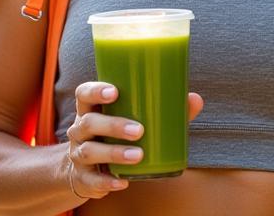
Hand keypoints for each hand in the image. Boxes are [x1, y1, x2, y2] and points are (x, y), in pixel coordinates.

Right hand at [63, 81, 204, 198]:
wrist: (87, 170)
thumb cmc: (115, 137)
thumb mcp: (130, 120)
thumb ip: (162, 110)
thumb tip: (195, 99)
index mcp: (90, 110)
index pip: (84, 94)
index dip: (96, 90)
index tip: (115, 92)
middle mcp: (80, 131)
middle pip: (89, 123)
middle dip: (113, 125)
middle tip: (139, 130)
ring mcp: (78, 154)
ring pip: (90, 151)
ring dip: (114, 153)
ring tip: (138, 155)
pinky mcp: (83, 178)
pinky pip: (92, 180)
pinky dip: (107, 181)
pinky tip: (123, 182)